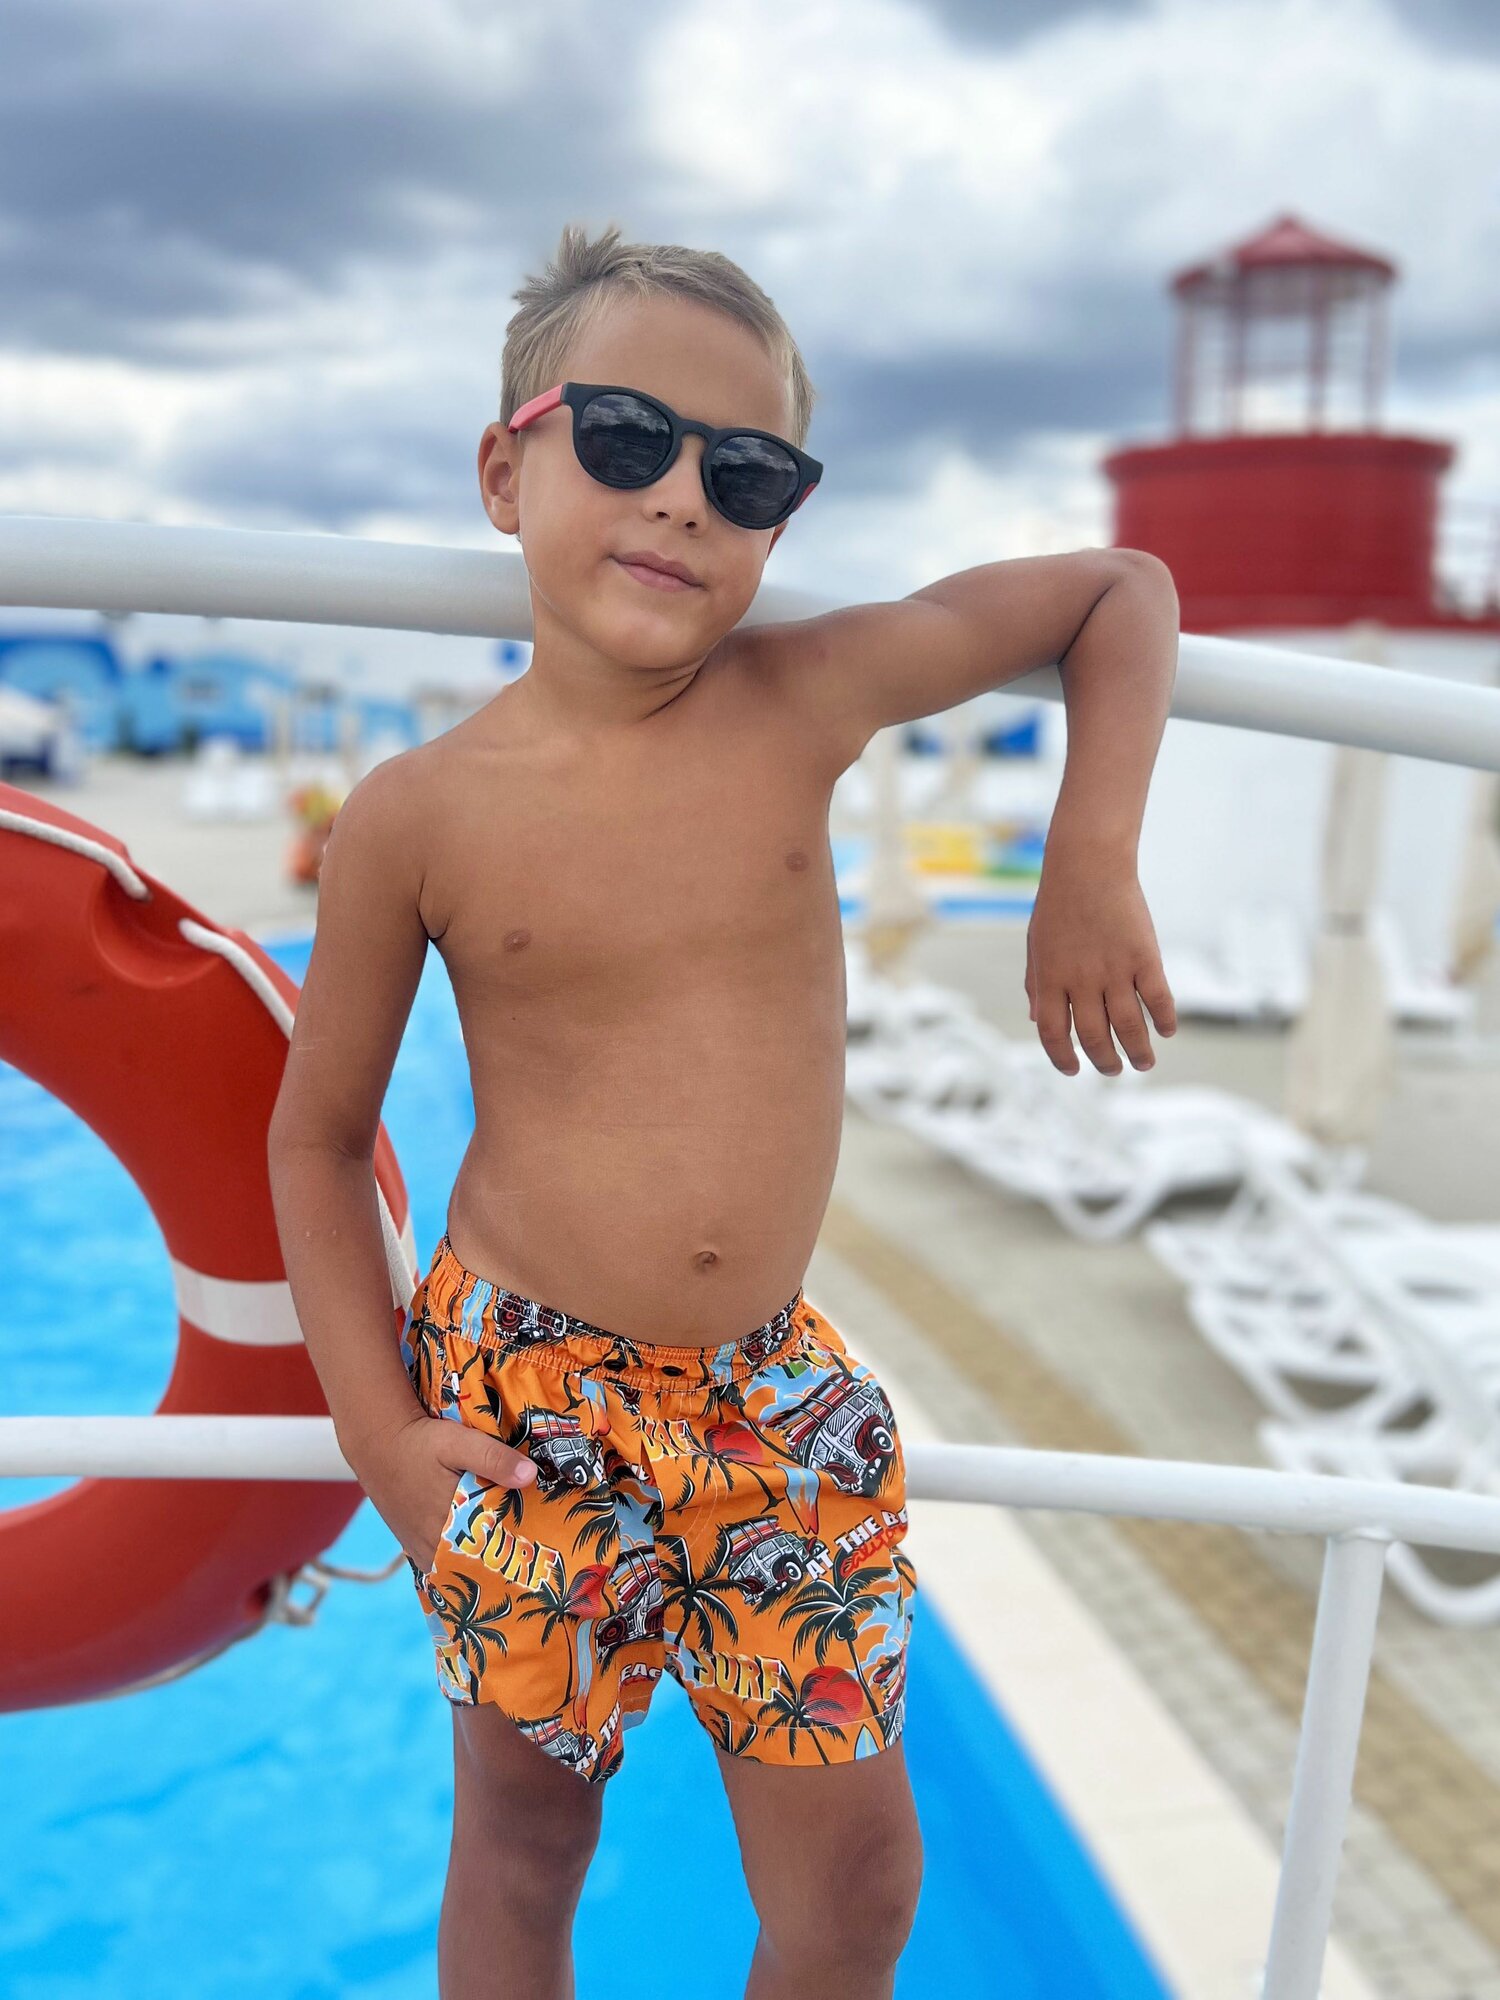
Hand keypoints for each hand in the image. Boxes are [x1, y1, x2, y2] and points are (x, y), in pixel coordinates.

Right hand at [351, 1411, 537, 1574]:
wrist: (377, 1443)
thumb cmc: (419, 1444)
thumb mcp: (459, 1442)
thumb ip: (493, 1459)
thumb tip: (530, 1475)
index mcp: (448, 1526)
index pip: (491, 1555)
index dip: (515, 1553)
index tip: (537, 1551)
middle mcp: (433, 1546)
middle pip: (475, 1564)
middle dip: (501, 1560)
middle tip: (529, 1554)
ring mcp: (421, 1549)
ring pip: (459, 1567)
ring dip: (480, 1561)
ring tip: (508, 1552)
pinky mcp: (413, 1544)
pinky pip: (442, 1563)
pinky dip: (460, 1560)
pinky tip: (477, 1550)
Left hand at [1024, 852, 1176, 1075]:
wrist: (1087, 864)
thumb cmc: (1058, 905)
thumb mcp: (1037, 945)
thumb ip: (1036, 985)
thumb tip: (1037, 1021)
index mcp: (1050, 978)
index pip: (1053, 1033)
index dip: (1062, 1058)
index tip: (1074, 1070)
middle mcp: (1081, 979)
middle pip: (1094, 1037)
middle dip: (1105, 1062)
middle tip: (1114, 1069)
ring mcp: (1115, 969)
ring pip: (1130, 1026)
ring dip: (1138, 1051)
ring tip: (1144, 1063)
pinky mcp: (1144, 956)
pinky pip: (1158, 998)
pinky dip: (1165, 1019)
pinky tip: (1167, 1031)